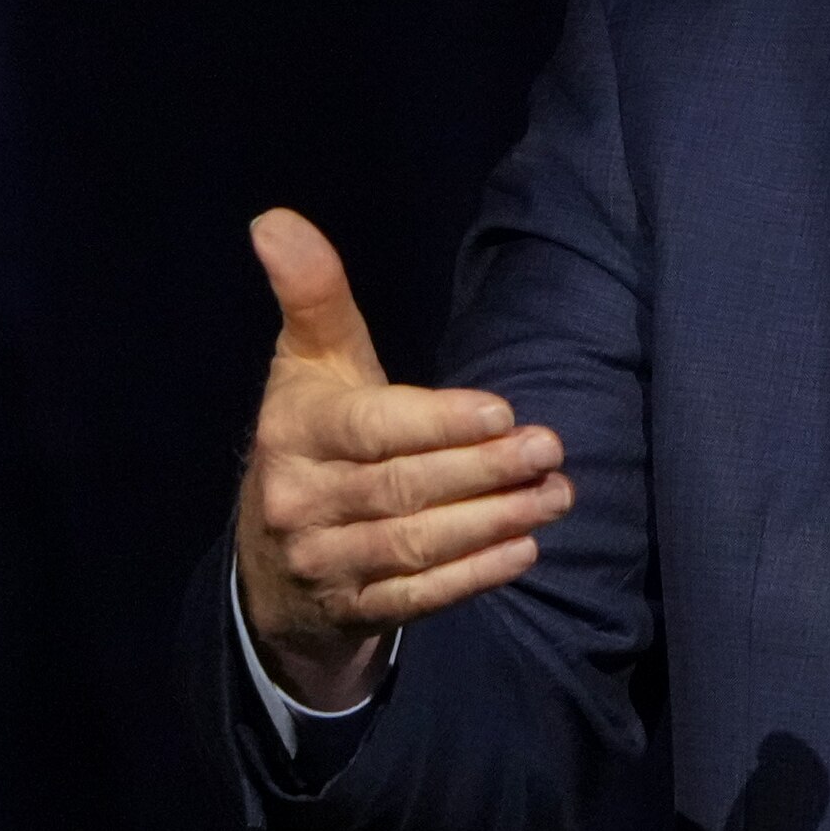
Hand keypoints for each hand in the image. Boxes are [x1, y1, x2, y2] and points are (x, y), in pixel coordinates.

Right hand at [233, 208, 572, 710]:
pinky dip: (473, 577)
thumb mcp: (310, 364)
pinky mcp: (354, 610)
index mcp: (293, 431)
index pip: (370, 430)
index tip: (502, 413)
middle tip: (552, 450)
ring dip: (493, 523)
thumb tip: (274, 220)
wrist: (272, 560)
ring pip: (414, 545)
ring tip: (556, 495)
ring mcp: (324, 562)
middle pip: (402, 489)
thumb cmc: (314, 434)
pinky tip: (525, 550)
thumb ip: (312, 295)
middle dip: (484, 472)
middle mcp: (299, 500)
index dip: (437, 423)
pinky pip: (417, 596)